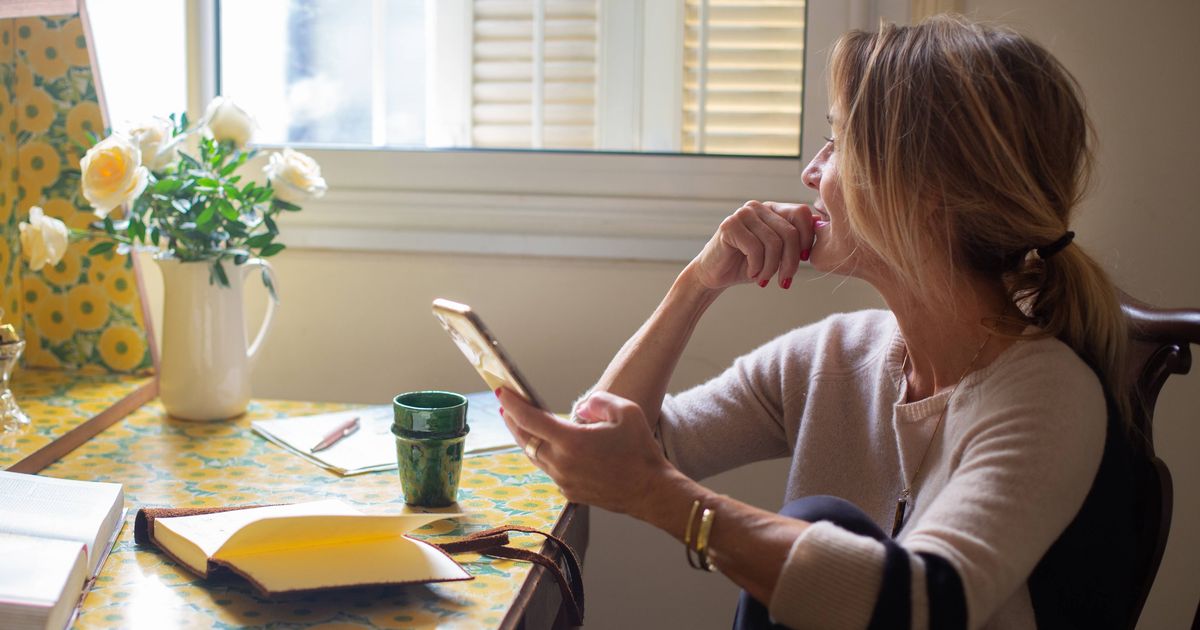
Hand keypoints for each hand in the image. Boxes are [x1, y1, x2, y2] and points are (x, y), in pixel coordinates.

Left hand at [497, 388, 674, 517]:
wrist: (650, 491)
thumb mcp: (625, 411)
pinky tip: (547, 446)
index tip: (501, 392)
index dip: (513, 404)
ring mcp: (563, 480)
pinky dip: (543, 454)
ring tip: (520, 424)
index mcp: (572, 441)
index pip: (531, 419)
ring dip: (526, 438)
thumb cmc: (641, 450)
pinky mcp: (569, 491)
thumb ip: (597, 402)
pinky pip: (549, 468)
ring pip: (534, 455)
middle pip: (525, 439)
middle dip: (512, 420)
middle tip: (505, 406)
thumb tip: (579, 410)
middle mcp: (562, 463)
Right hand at [691, 200, 816, 290]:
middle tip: (784, 280)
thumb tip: (821, 225)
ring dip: (772, 268)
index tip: (802, 260)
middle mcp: (758, 207)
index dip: (806, 238)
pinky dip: (757, 267)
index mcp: (772, 209)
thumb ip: (795, 240)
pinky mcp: (729, 226)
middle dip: (791, 262)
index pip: (802, 213)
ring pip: (774, 243)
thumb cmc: (747, 264)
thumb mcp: (777, 253)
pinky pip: (755, 248)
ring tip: (763, 278)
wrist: (714, 275)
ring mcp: (743, 214)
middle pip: (790, 232)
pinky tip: (752, 273)